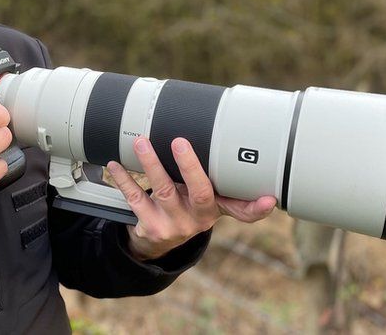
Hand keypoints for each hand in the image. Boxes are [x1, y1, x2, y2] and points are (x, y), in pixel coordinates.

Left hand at [107, 137, 276, 260]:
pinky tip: (116, 165)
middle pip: (199, 192)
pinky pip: (135, 199)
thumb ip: (216, 181)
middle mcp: (198, 218)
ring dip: (152, 164)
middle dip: (190, 166)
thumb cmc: (184, 208)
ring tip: (141, 143)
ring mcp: (174, 224)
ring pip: (164, 191)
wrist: (156, 243)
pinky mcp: (151, 227)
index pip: (242, 210)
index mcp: (216, 208)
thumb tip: (226, 143)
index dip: (257, 207)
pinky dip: (124, 179)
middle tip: (180, 142)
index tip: (269, 199)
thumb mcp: (204, 200)